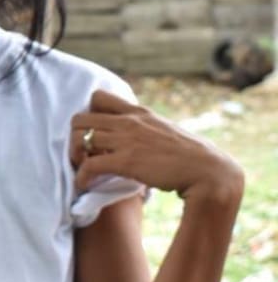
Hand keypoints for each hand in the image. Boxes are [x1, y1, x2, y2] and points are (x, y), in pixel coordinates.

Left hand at [70, 90, 244, 202]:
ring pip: (79, 139)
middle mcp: (129, 121)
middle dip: (73, 137)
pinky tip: (83, 185)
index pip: (98, 97)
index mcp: (138, 112)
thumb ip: (143, 129)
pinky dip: (81, 176)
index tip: (91, 132)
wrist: (209, 171)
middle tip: (80, 154)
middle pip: (79, 118)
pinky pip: (89, 164)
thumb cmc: (188, 156)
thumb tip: (129, 139)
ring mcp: (127, 139)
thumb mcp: (163, 131)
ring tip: (82, 170)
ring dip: (74, 157)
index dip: (88, 114)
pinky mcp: (126, 160)